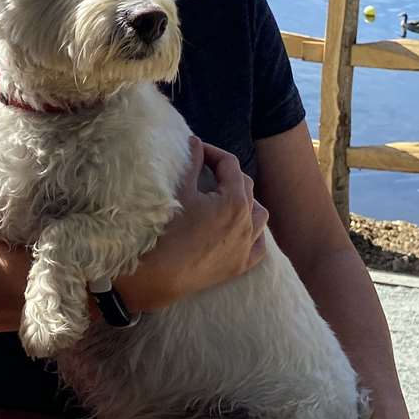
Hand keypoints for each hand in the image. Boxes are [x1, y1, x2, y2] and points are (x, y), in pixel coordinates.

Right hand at [115, 136, 268, 310]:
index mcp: (234, 201)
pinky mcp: (240, 266)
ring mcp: (246, 246)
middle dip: (227, 174)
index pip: (230, 165)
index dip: (212, 152)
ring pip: (259, 215)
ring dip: (246, 202)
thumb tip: (195, 142)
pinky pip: (259, 245)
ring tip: (226, 198)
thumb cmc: (166, 231)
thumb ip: (191, 163)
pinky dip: (253, 233)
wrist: (159, 276)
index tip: (197, 150)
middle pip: (246, 186)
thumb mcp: (179, 192)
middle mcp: (247, 222)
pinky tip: (240, 229)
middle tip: (205, 170)